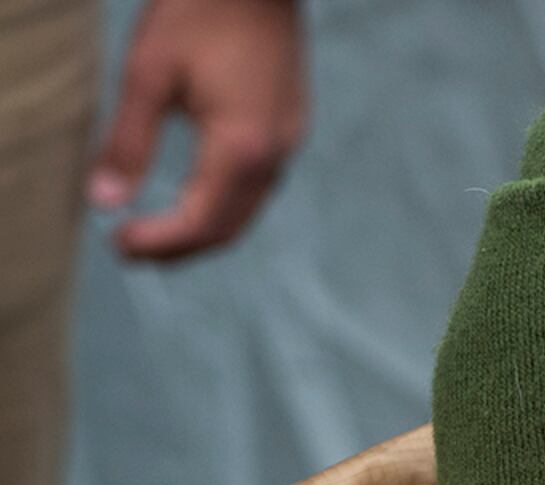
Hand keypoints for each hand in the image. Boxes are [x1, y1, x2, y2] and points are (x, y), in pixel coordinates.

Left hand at [87, 0, 304, 260]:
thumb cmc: (201, 8)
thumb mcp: (148, 72)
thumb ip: (128, 141)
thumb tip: (104, 200)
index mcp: (242, 148)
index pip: (199, 222)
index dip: (159, 243)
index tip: (120, 245)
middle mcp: (274, 156)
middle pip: (227, 229)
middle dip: (179, 247)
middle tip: (134, 249)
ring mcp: (289, 143)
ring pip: (246, 212)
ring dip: (202, 229)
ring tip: (160, 229)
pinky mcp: (291, 127)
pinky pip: (259, 186)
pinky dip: (225, 204)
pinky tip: (197, 195)